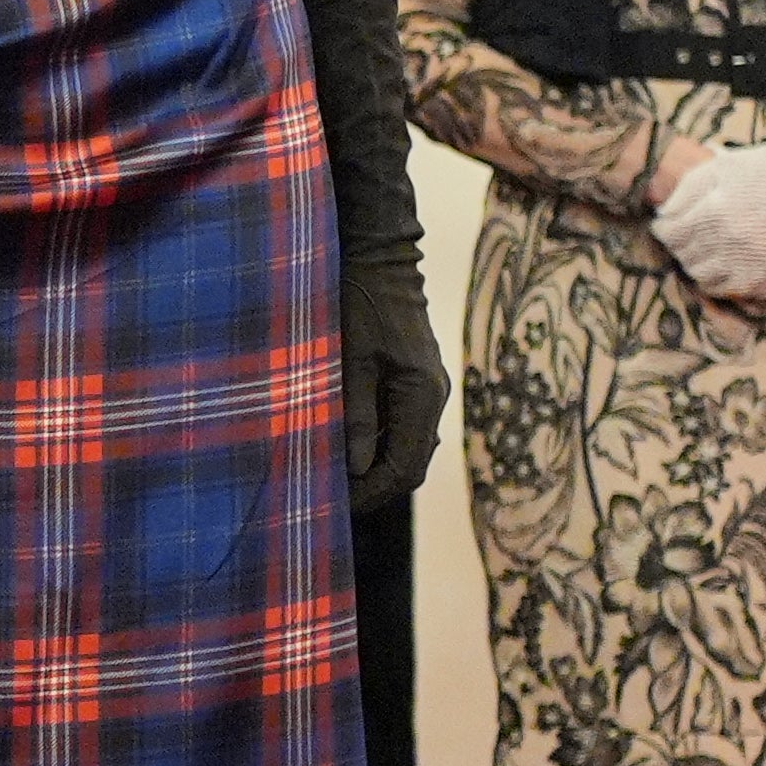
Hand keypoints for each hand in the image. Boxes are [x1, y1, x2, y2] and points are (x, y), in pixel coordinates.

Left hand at [341, 246, 447, 502]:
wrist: (379, 259)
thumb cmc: (358, 302)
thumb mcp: (349, 360)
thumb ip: (356, 415)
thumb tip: (357, 468)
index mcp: (422, 393)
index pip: (406, 465)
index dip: (373, 492)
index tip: (338, 505)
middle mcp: (432, 396)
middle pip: (412, 463)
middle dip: (375, 487)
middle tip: (333, 501)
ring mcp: (427, 389)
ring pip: (409, 448)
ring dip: (376, 468)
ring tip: (334, 480)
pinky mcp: (415, 381)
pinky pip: (403, 427)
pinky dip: (379, 445)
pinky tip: (346, 449)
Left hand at [649, 134, 765, 308]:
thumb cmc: (760, 170)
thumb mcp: (717, 169)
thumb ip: (685, 193)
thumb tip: (662, 217)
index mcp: (715, 212)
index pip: (669, 234)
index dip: (663, 229)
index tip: (665, 226)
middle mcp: (731, 240)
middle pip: (685, 257)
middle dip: (679, 247)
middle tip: (684, 240)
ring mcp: (752, 260)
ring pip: (704, 277)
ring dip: (697, 266)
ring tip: (701, 254)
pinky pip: (735, 290)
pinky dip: (722, 283)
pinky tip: (722, 268)